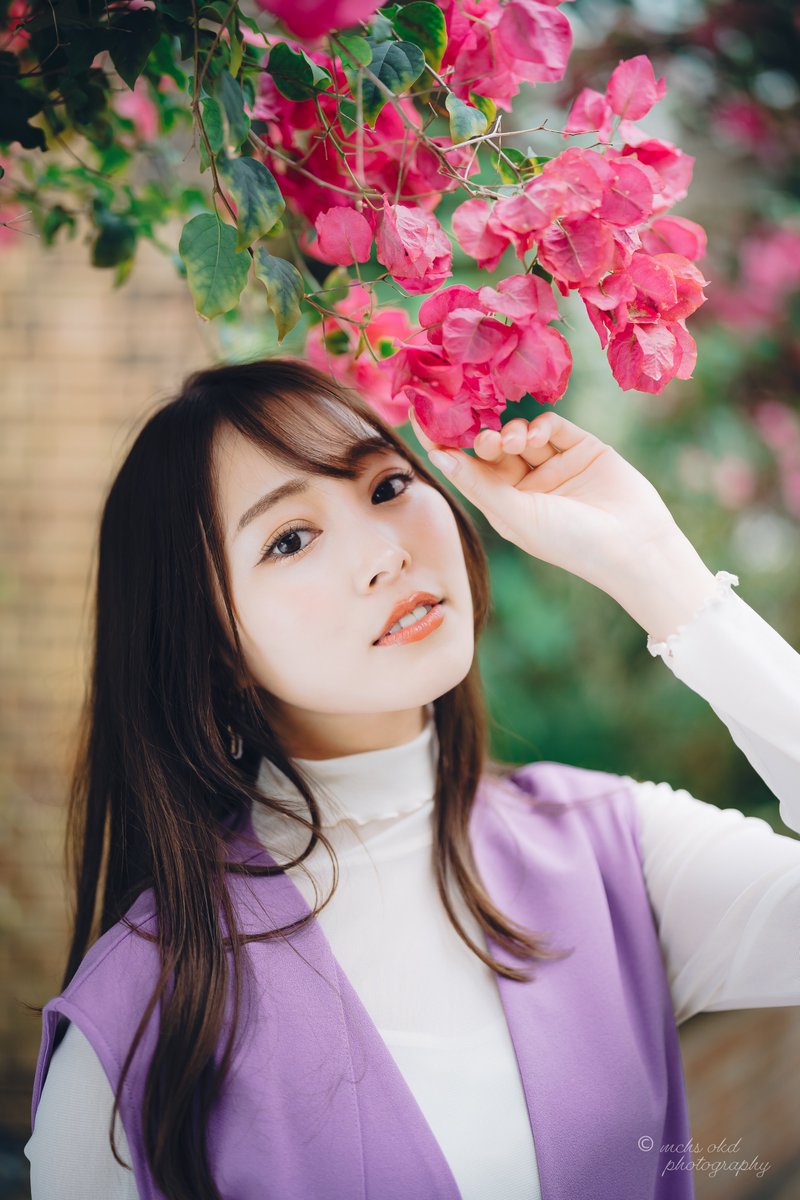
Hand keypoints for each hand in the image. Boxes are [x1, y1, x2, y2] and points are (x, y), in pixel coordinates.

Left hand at [408, 407, 719, 638]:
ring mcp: (554, 464)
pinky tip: (538, 435)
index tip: (424, 418)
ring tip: (515, 440)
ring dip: (512, 431)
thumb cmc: (572, 544)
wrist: (636, 547)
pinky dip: (541, 425)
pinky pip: (553, 425)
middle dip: (483, 437)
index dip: (446, 445)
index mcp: (504, 505)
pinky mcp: (582, 447)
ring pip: (521, 433)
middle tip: (483, 435)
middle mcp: (525, 484)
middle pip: (492, 448)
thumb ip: (479, 484)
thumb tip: (437, 457)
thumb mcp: (518, 517)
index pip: (467, 470)